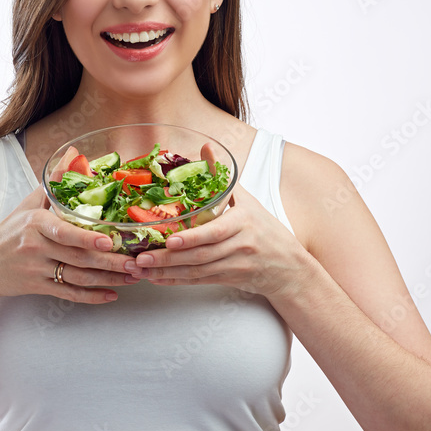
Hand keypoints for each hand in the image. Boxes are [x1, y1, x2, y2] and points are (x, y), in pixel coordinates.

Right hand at [0, 185, 135, 303]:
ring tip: (132, 276)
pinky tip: (111, 295)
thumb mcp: (25, 207)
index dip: (86, 239)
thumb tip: (71, 157)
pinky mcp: (39, 288)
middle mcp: (36, 248)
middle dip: (110, 262)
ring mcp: (37, 270)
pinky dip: (92, 297)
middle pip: (78, 258)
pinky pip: (69, 294)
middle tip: (136, 262)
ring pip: (78, 277)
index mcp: (35, 225)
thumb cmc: (7, 234)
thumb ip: (50, 187)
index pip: (63, 232)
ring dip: (108, 279)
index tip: (108, 241)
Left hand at [125, 180, 311, 300]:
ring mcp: (234, 266)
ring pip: (195, 271)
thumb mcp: (248, 201)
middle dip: (168, 258)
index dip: (192, 238)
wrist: (289, 268)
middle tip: (141, 257)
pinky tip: (157, 279)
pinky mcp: (228, 280)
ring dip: (166, 271)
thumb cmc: (267, 231)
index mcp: (243, 223)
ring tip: (141, 268)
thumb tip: (206, 148)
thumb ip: (223, 177)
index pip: (215, 232)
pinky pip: (198, 281)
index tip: (171, 239)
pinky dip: (176, 281)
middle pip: (200, 255)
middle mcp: (239, 246)